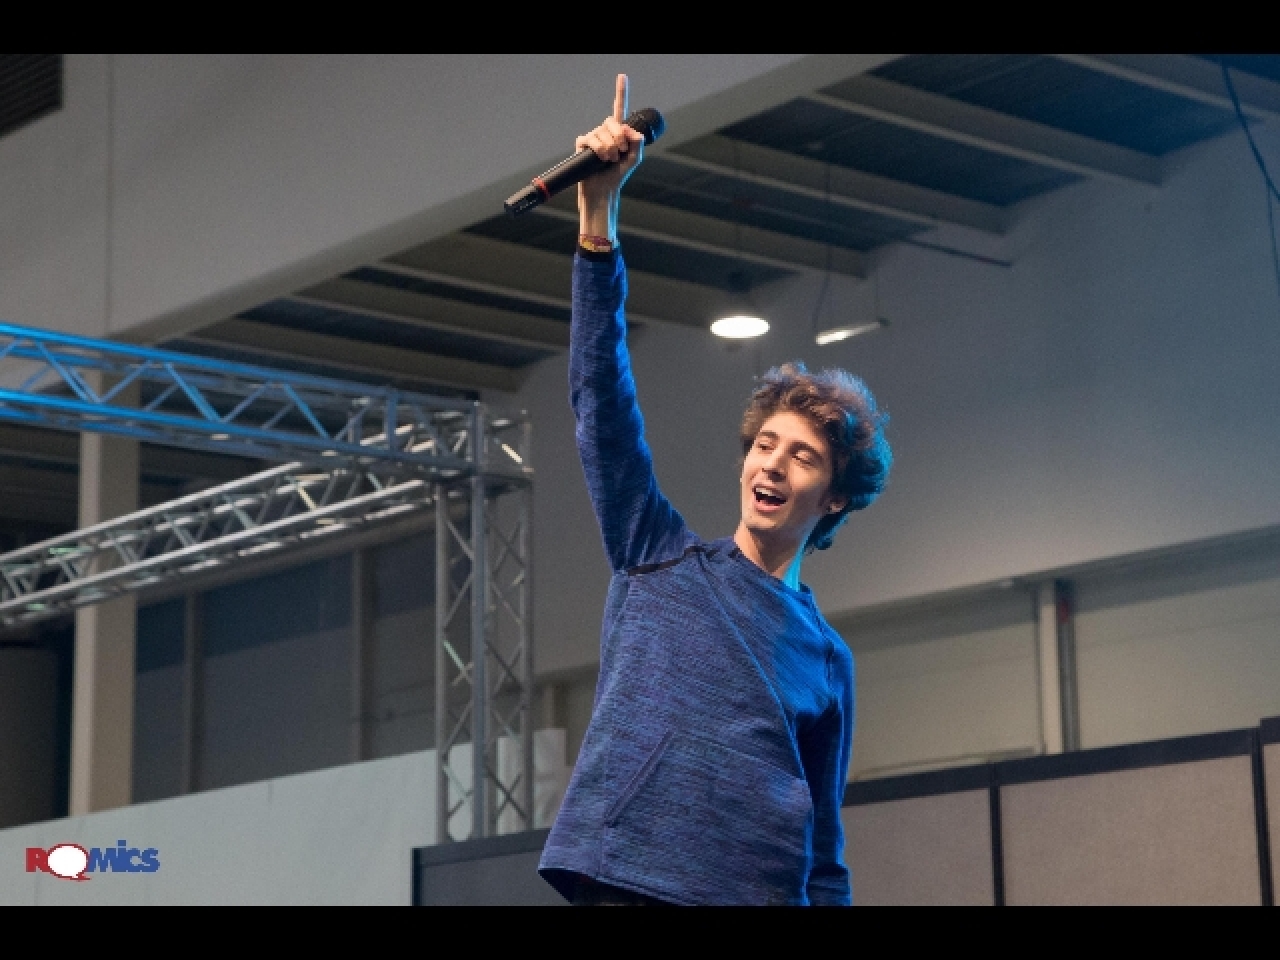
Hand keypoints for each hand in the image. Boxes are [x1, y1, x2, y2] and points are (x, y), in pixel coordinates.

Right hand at [576, 73, 645, 242]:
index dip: (621, 93)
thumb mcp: (634, 159)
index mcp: (618, 133)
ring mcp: (593, 138)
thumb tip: (630, 131)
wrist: (604, 191)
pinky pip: (590, 139)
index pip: (619, 109)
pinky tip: (601, 158)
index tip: (622, 76)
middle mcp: (605, 132)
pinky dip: (598, 149)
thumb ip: (637, 143)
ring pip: (602, 132)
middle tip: (621, 151)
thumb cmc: (618, 176)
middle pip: (612, 121)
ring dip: (610, 147)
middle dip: (619, 137)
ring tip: (610, 160)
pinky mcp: (582, 145)